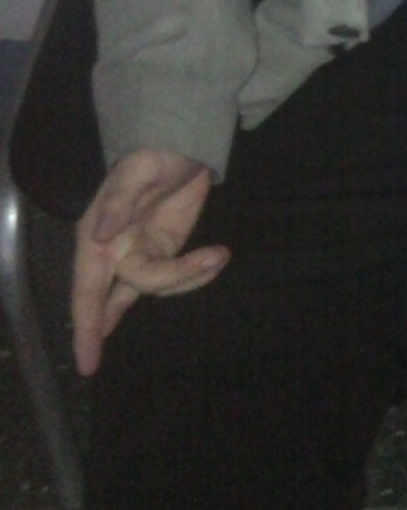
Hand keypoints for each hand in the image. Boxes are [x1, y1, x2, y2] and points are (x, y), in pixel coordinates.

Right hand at [72, 150, 227, 376]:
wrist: (178, 148)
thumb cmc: (149, 156)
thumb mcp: (135, 172)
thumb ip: (118, 202)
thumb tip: (100, 235)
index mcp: (95, 238)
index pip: (86, 289)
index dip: (86, 326)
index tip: (88, 362)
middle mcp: (113, 254)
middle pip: (125, 294)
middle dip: (160, 292)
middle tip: (197, 265)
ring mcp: (140, 257)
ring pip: (155, 289)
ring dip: (187, 277)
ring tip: (217, 253)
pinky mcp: (166, 254)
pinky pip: (177, 278)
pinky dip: (196, 275)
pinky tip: (215, 258)